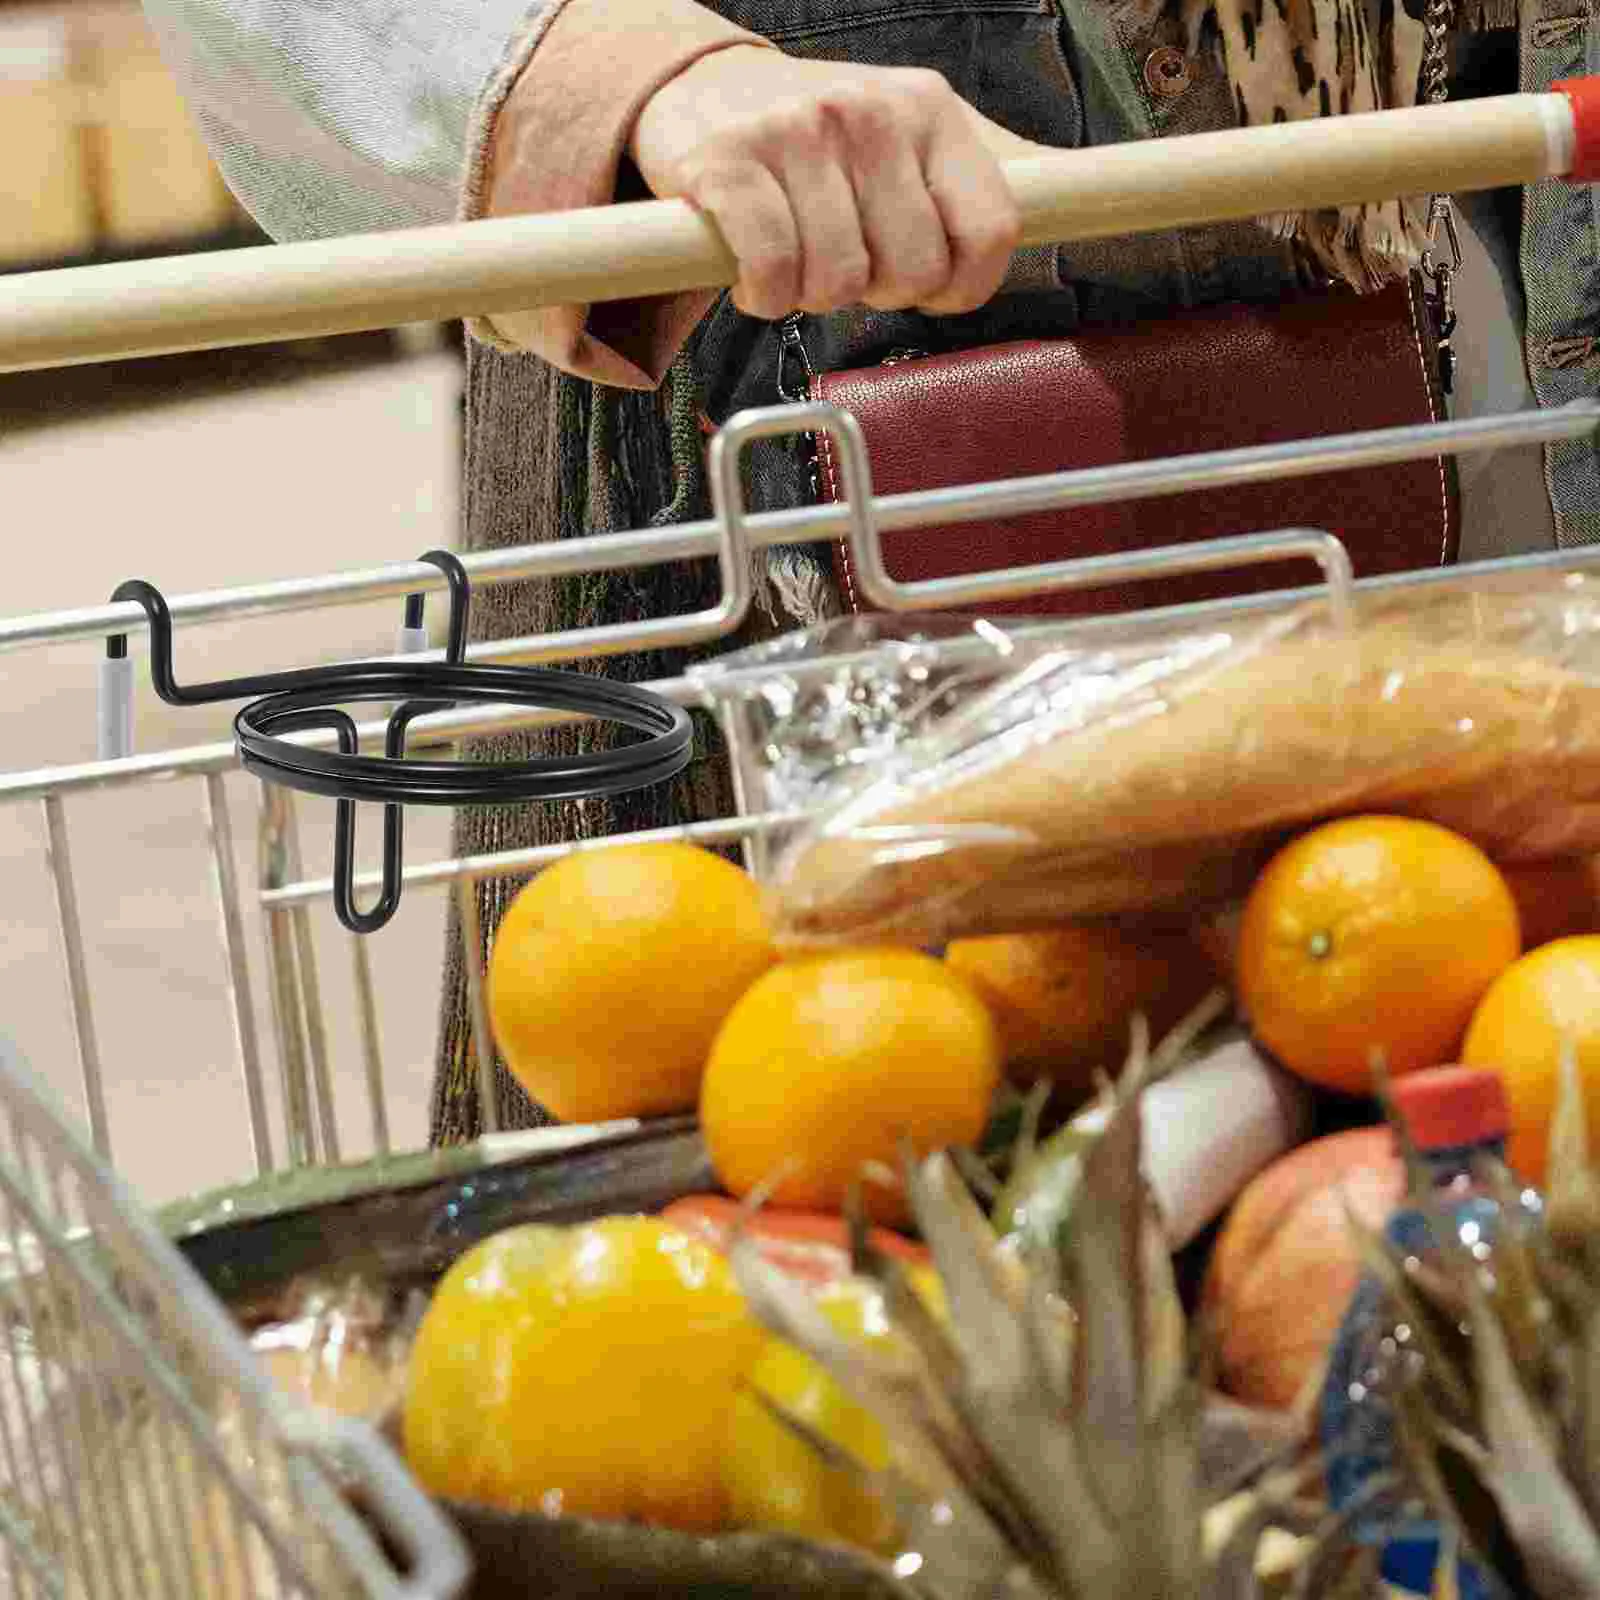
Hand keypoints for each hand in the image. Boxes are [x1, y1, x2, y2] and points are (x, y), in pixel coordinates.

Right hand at [630, 45, 1025, 320]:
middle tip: (846, 262)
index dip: (961, 288)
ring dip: (812, 297)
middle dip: (876, 292)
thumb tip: (1088, 196)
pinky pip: (775, 272)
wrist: (707, 92)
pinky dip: (766, 297)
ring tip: (798, 258)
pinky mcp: (731, 165)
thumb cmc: (826, 142)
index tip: (928, 286)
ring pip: (839, 282)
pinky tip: (757, 277)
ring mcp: (799, 134)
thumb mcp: (919, 139)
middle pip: (911, 272)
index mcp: (932, 112)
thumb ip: (990, 175)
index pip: (992, 232)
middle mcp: (872, 113)